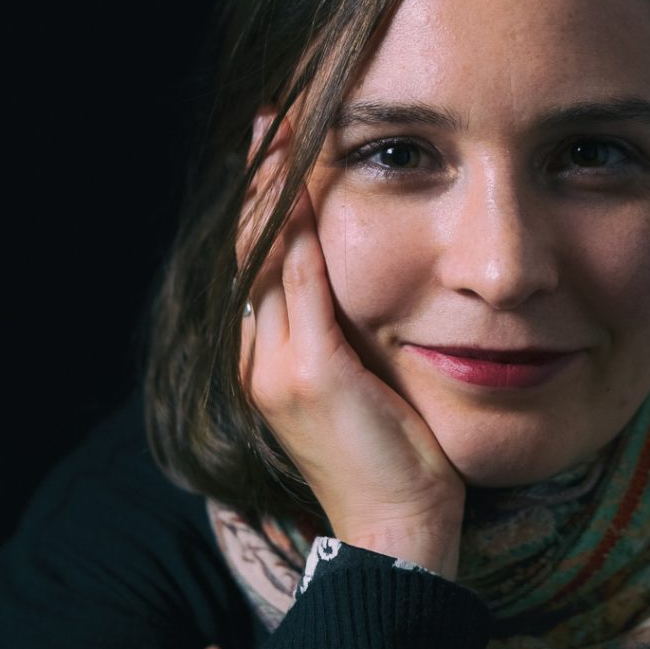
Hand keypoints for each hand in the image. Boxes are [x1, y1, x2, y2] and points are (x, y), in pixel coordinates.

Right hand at [239, 139, 464, 578]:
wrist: (395, 528)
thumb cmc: (387, 457)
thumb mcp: (357, 389)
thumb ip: (342, 338)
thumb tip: (354, 290)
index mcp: (269, 362)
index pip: (261, 266)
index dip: (265, 208)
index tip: (276, 154)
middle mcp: (261, 359)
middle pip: (254, 252)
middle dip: (261, 184)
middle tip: (270, 121)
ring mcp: (279, 367)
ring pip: (268, 260)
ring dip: (274, 193)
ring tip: (279, 133)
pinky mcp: (312, 376)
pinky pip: (302, 287)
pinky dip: (299, 235)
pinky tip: (304, 188)